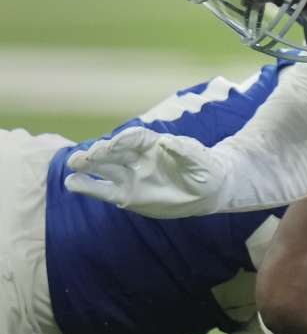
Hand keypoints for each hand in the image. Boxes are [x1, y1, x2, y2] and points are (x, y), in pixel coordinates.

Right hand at [64, 127, 226, 217]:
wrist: (207, 192)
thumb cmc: (206, 171)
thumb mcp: (202, 162)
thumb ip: (186, 152)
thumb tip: (168, 142)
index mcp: (154, 144)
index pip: (134, 138)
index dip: (123, 140)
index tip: (112, 144)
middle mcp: (137, 158)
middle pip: (114, 152)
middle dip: (100, 152)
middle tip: (85, 155)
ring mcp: (130, 176)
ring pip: (104, 169)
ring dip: (87, 166)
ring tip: (72, 165)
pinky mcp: (127, 195)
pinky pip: (105, 190)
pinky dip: (88, 186)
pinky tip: (72, 183)